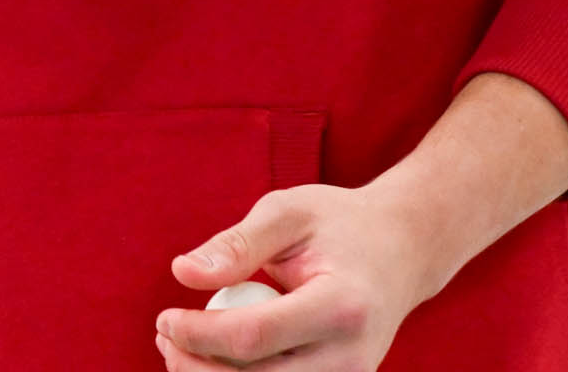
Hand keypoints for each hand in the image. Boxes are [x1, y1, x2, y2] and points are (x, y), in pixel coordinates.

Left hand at [156, 181, 432, 370]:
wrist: (403, 250)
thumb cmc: (340, 224)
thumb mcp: (289, 212)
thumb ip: (237, 244)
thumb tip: (182, 272)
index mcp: (341, 305)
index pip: (254, 337)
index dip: (199, 335)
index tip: (164, 316)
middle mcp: (351, 358)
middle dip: (197, 368)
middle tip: (164, 336)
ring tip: (180, 350)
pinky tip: (212, 360)